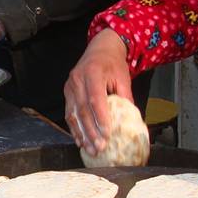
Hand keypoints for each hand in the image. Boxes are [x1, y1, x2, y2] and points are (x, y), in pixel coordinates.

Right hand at [63, 30, 132, 154]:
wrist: (100, 49)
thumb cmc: (113, 64)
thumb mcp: (123, 78)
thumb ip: (125, 98)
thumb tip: (131, 122)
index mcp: (93, 73)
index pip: (95, 99)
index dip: (101, 118)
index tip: (107, 135)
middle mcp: (77, 79)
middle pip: (83, 110)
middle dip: (91, 131)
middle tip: (99, 147)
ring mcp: (69, 86)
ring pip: (73, 114)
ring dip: (81, 134)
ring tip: (89, 149)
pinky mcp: (67, 92)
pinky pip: (69, 113)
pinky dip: (75, 128)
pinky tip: (80, 140)